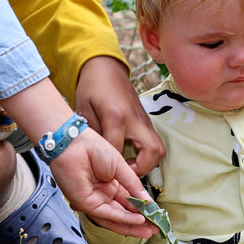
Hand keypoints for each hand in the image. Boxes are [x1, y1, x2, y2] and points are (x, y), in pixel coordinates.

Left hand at [48, 128, 152, 236]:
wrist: (74, 144)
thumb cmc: (93, 148)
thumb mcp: (121, 167)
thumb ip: (133, 185)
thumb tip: (147, 200)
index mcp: (110, 185)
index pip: (129, 202)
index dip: (142, 209)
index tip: (156, 215)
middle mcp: (102, 195)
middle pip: (123, 213)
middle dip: (139, 223)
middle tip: (155, 228)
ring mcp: (94, 200)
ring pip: (115, 218)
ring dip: (132, 226)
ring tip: (148, 230)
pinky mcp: (86, 203)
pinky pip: (107, 214)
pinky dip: (123, 218)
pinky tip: (137, 220)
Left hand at [75, 56, 165, 176]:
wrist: (106, 68)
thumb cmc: (91, 88)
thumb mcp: (83, 110)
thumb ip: (92, 134)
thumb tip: (96, 157)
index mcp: (117, 117)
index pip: (118, 151)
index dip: (112, 167)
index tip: (104, 175)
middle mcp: (135, 120)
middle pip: (153, 152)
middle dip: (142, 168)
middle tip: (125, 173)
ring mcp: (144, 120)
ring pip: (159, 149)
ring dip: (148, 163)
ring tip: (128, 165)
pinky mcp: (146, 121)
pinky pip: (154, 143)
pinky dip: (146, 155)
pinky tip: (129, 155)